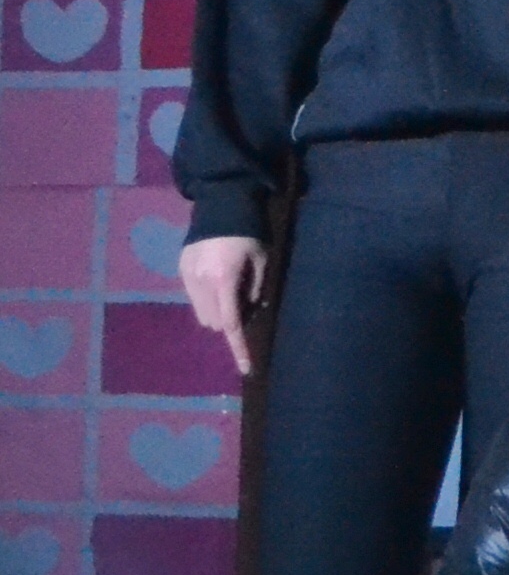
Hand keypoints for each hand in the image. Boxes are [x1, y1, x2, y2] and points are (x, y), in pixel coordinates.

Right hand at [176, 234, 269, 378]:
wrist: (219, 206)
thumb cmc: (248, 233)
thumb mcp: (262, 259)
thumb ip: (256, 289)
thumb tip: (248, 311)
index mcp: (224, 280)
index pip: (231, 323)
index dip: (240, 347)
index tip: (247, 368)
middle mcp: (200, 283)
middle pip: (214, 322)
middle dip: (229, 320)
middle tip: (244, 300)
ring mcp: (186, 277)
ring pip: (201, 314)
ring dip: (216, 311)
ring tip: (230, 287)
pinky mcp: (180, 271)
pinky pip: (193, 297)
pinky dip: (206, 298)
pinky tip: (217, 279)